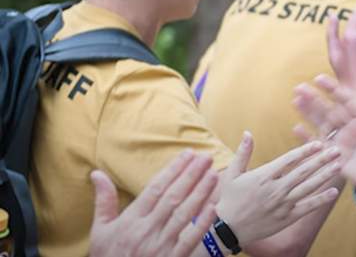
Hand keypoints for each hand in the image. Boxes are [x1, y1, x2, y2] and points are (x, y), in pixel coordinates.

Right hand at [90, 150, 217, 256]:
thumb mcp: (100, 230)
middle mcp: (146, 230)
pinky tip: (214, 207)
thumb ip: (104, 200)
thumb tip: (97, 173)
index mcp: (130, 220)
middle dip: (191, 175)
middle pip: (172, 197)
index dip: (173, 169)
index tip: (187, 154)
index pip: (155, 188)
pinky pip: (189, 240)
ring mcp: (160, 246)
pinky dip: (202, 224)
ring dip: (200, 193)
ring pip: (183, 214)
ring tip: (213, 174)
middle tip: (206, 157)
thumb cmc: (107, 256)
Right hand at [215, 132, 341, 243]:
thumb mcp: (233, 174)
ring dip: (324, 176)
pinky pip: (307, 207)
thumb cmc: (230, 199)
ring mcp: (282, 204)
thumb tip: (248, 132)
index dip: (305, 151)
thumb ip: (243, 153)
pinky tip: (334, 192)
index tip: (319, 144)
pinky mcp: (286, 218)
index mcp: (264, 176)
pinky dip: (321, 200)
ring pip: (307, 187)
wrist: (228, 229)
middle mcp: (275, 189)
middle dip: (321, 160)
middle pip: (303, 171)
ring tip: (338, 166)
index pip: (289, 160)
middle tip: (337, 150)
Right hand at [294, 75, 355, 196]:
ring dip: (308, 113)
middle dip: (314, 98)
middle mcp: (348, 126)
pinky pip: (319, 144)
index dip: (332, 89)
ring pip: (321, 123)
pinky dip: (307, 138)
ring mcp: (340, 140)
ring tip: (295, 101)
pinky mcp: (334, 154)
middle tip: (299, 87)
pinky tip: (297, 128)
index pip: (345, 100)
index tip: (319, 78)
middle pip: (328, 109)